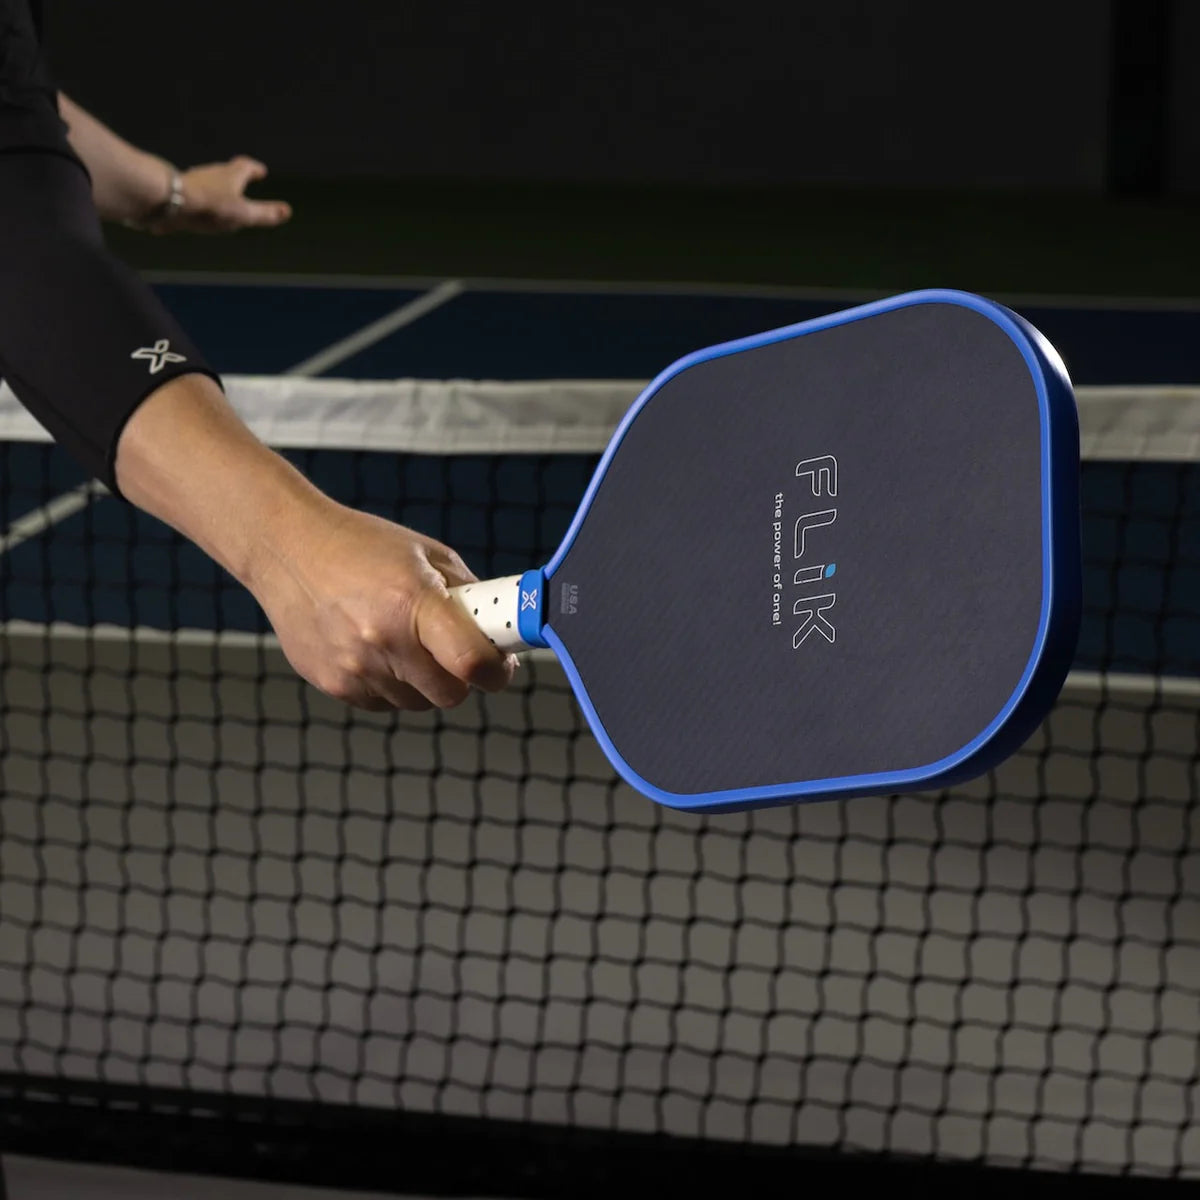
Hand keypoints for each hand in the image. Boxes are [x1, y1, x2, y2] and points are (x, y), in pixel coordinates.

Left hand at [149, 156, 291, 234]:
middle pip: (226, 172)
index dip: (254, 169)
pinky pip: (192, 194)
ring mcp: (192, 181)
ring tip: (220, 197)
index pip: (246, 167)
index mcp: (230, 175)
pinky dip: (199, 199)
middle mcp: (211, 173)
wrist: (168, 201)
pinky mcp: (177, 192)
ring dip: (216, 187)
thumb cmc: (210, 206)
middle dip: (235, 177)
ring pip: (208, 181)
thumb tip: (287, 211)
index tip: (261, 171)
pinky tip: (196, 209)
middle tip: (241, 180)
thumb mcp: (243, 214)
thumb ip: (264, 213)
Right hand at [251, 503, 518, 711]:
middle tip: (454, 651)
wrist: (286, 548)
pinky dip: (390, 684)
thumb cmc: (359, 545)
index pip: (472, 663)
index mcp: (413, 602)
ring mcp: (355, 668)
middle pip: (450, 695)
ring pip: (417, 702)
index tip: (501, 666)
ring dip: (423, 681)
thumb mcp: (427, 554)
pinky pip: (383, 703)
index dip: (497, 672)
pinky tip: (375, 648)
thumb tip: (502, 628)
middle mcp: (383, 641)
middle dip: (461, 677)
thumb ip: (468, 594)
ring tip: (404, 639)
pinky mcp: (333, 684)